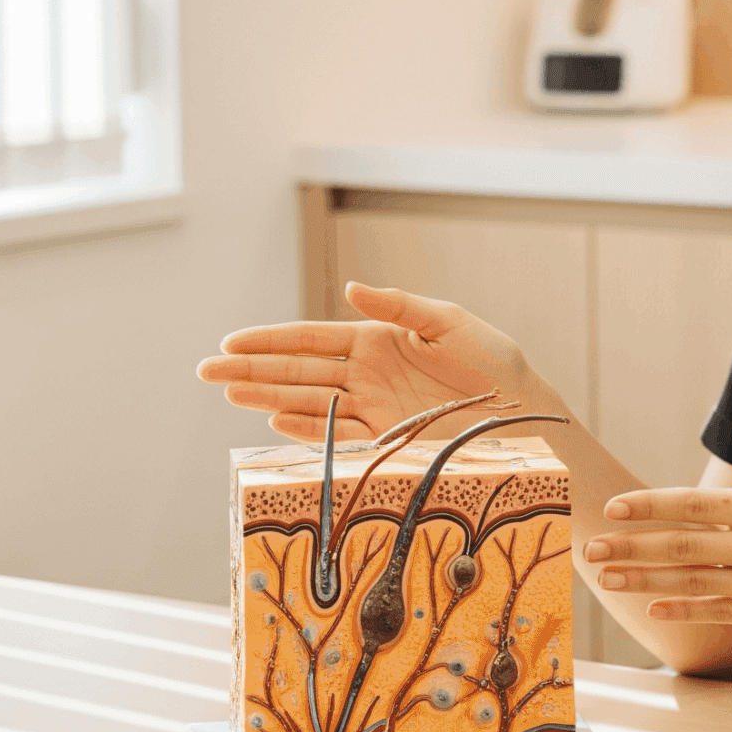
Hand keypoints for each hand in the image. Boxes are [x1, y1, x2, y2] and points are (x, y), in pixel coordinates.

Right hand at [196, 283, 538, 441]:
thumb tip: (351, 290)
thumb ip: (400, 306)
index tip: (231, 343)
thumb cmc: (495, 363)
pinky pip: (337, 435)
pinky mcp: (386, 441)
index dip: (270, 340)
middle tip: (207, 372)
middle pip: (298, 371)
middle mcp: (367, 375)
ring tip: (229, 395)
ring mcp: (373, 409)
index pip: (311, 339)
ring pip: (308, 402)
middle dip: (251, 371)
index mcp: (378, 340)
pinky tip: (275, 421)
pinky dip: (306, 430)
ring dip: (267, 398)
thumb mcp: (451, 323)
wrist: (523, 414)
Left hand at [587, 405, 731, 633]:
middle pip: (680, 546)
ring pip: (692, 582)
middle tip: (588, 548)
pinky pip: (721, 612)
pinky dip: (685, 611)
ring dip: (645, 580)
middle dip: (629, 547)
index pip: (694, 503)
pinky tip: (655, 610)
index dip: (648, 505)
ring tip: (607, 580)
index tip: (612, 507)